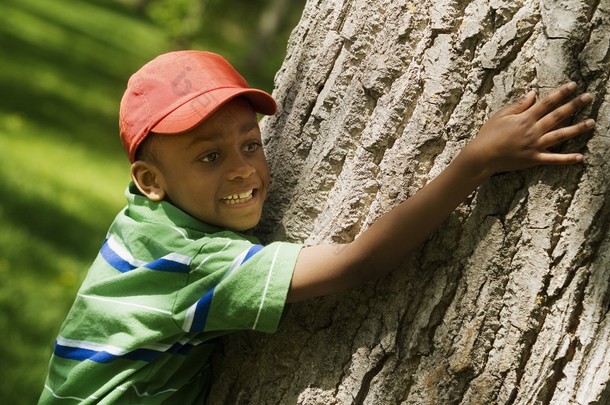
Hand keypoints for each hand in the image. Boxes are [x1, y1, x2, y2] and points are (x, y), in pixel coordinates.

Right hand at [462, 82, 594, 177]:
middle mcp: (533, 131)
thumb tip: (533, 93)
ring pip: (560, 135)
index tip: (573, 85)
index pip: (547, 103)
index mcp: (525, 118)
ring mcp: (535, 146)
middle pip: (557, 116)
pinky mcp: (534, 160)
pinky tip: (580, 157)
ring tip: (591, 122)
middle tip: (588, 97)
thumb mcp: (500, 115)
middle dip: (574, 105)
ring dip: (577, 129)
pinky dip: (567, 159)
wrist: (482, 156)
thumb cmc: (488, 134)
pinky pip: (553, 159)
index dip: (561, 93)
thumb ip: (519, 105)